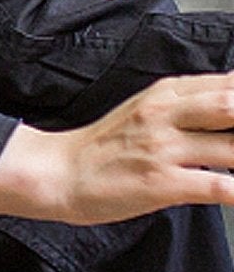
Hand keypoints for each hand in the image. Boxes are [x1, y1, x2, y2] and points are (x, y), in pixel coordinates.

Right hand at [0, 73, 233, 224]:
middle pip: (233, 105)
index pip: (229, 84)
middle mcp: (166, 116)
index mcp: (166, 94)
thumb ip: (187, 103)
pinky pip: (218, 187)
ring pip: (233, 148)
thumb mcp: (144, 108)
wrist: (55, 174)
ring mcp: (163, 150)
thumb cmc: (99, 149)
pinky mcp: (161, 183)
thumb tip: (229, 104)